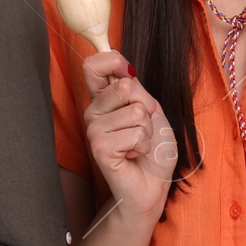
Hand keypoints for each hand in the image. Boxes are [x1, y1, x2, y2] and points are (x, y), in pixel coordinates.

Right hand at [81, 50, 177, 220]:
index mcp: (103, 99)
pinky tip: (133, 156)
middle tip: (142, 128)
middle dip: (146, 108)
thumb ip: (136, 89)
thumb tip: (124, 71)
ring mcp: (94, 130)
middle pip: (125, 86)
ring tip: (138, 145)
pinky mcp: (100, 148)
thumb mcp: (152, 110)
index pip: (93, 65)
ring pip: (136, 112)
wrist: (153, 185)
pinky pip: (135, 133)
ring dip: (147, 132)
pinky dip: (144, 146)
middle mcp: (93, 112)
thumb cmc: (153, 149)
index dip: (112, 60)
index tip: (127, 73)